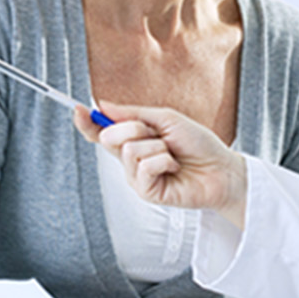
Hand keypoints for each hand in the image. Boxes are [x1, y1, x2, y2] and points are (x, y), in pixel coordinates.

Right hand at [73, 103, 248, 225]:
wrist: (221, 168)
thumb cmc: (198, 144)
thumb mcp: (166, 119)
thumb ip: (133, 113)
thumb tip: (103, 104)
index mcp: (134, 140)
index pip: (102, 133)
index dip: (87, 123)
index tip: (77, 109)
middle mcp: (131, 160)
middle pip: (110, 137)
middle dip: (135, 128)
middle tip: (159, 135)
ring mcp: (137, 177)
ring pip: (129, 151)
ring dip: (157, 146)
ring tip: (173, 156)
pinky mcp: (146, 192)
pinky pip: (143, 167)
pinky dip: (163, 162)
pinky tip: (174, 168)